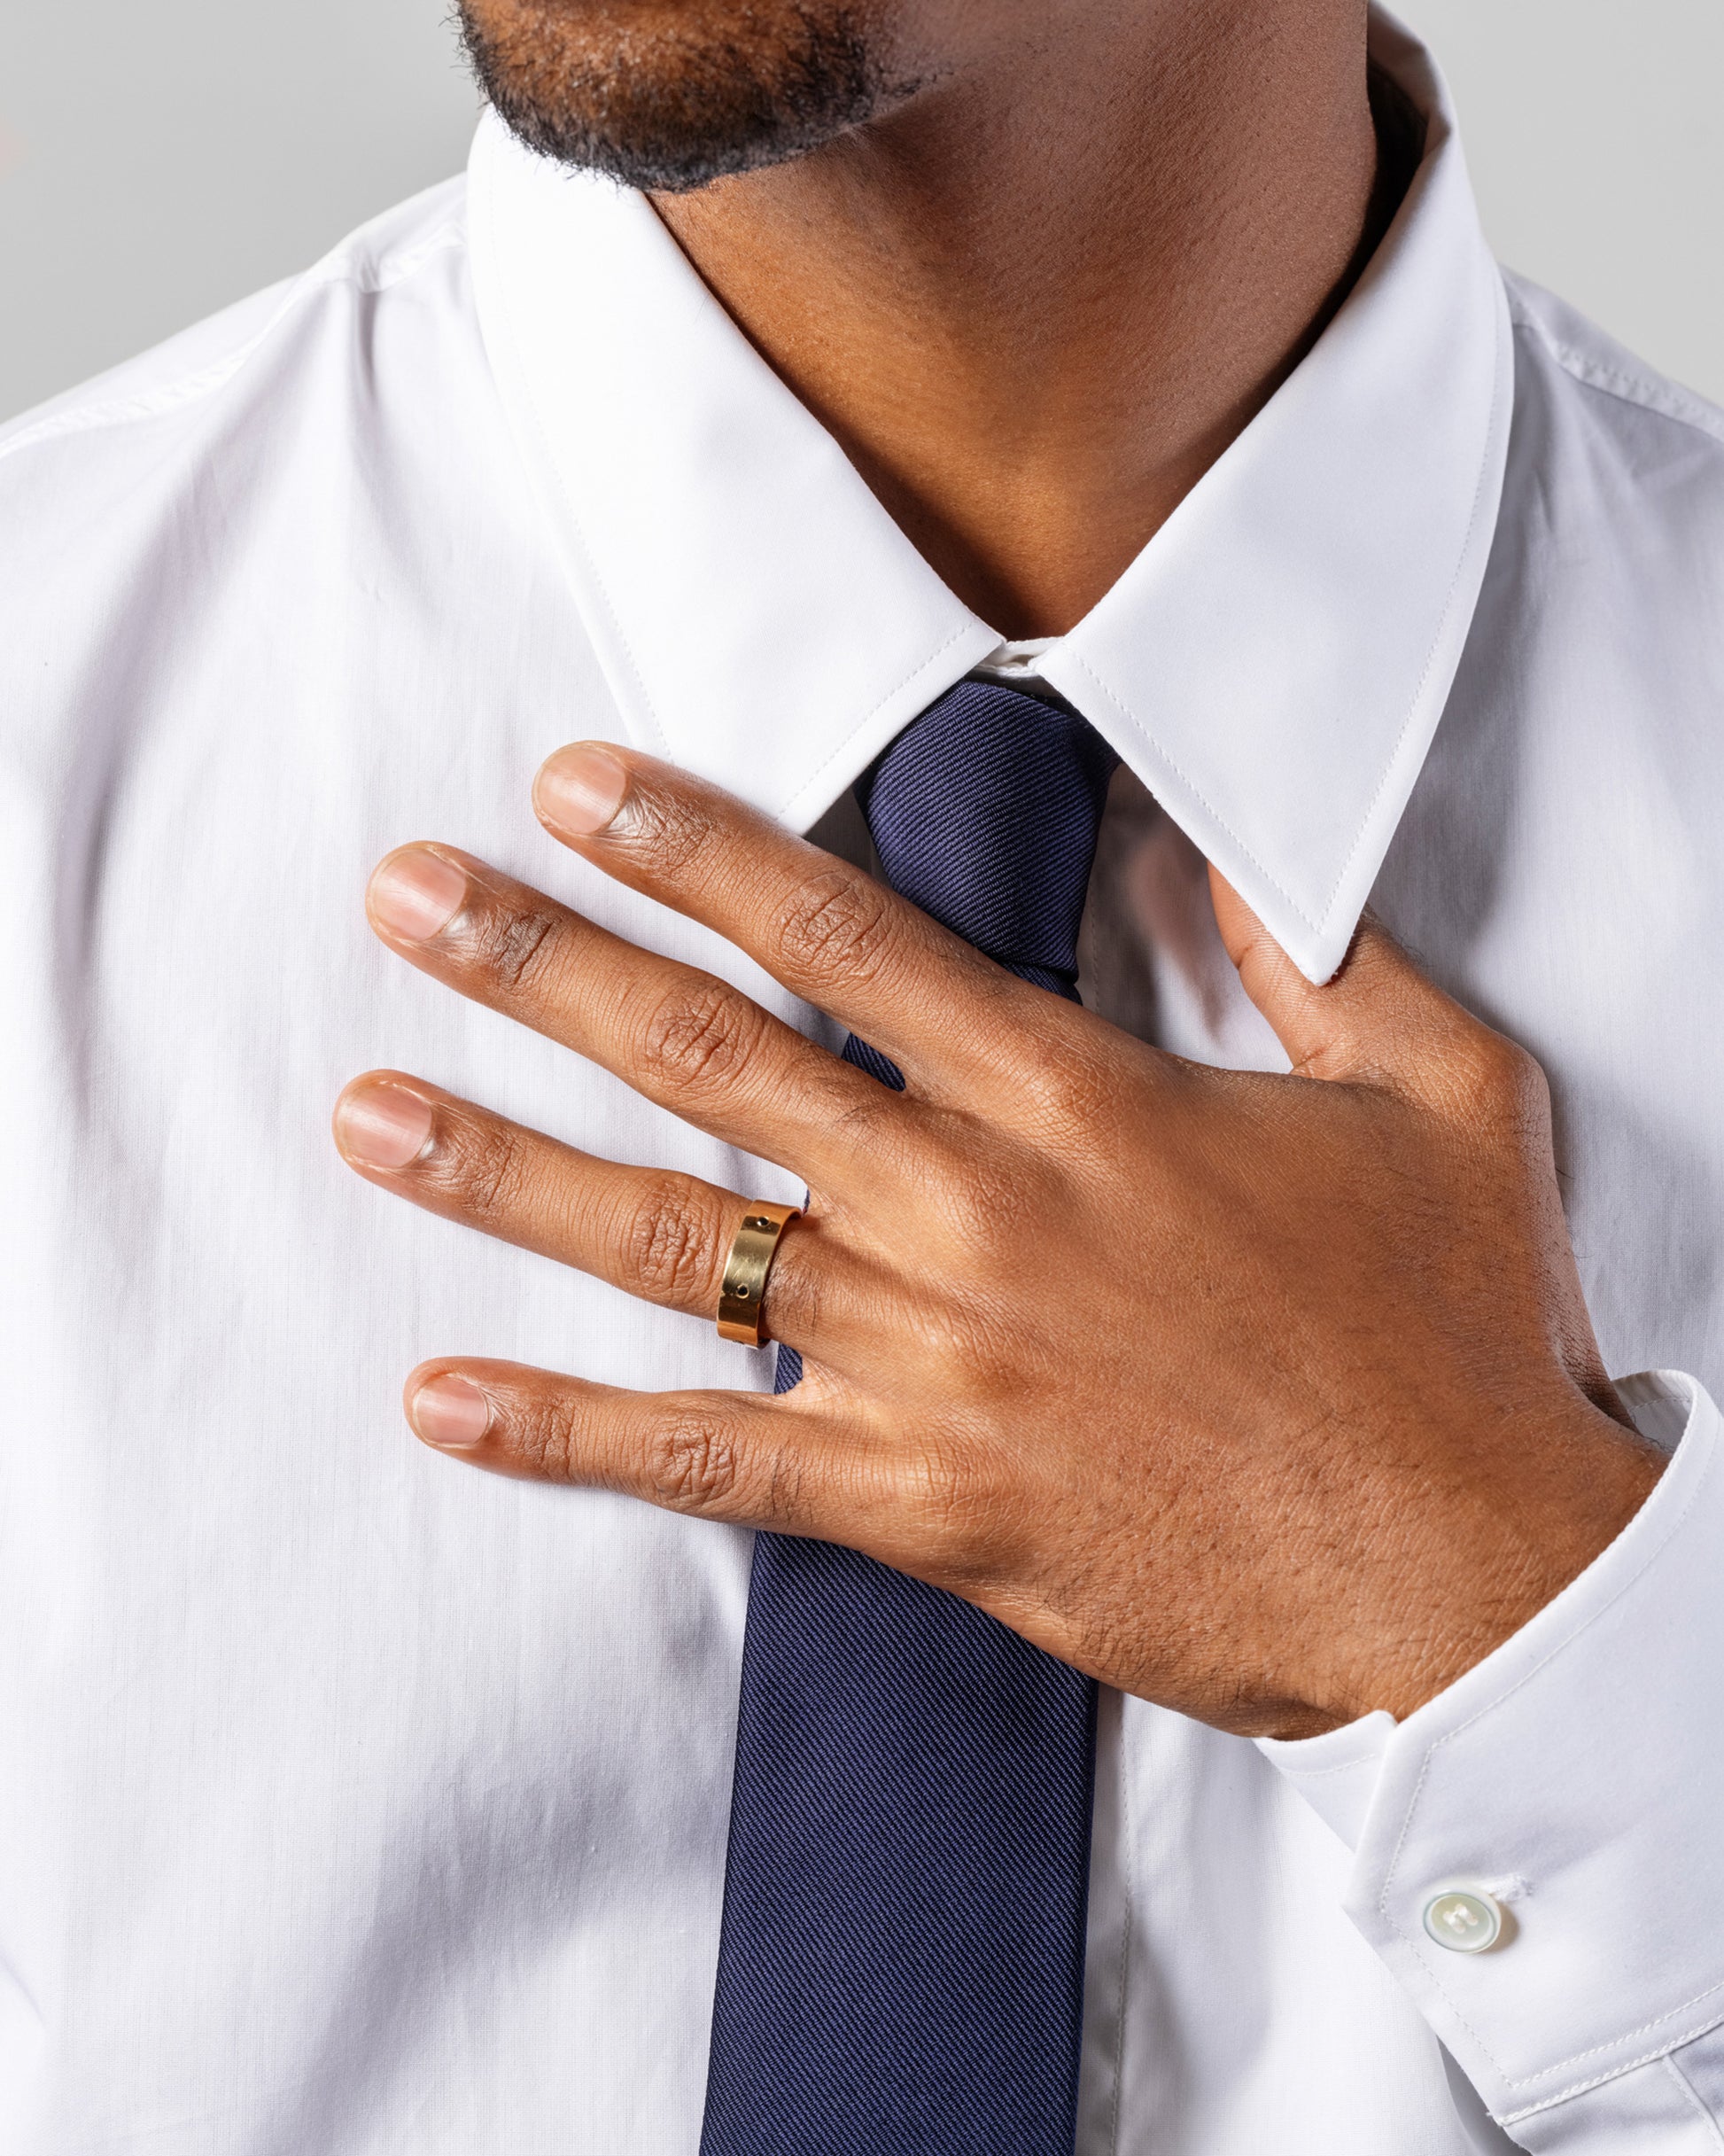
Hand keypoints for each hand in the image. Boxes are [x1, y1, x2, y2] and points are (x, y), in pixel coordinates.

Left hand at [333, 744, 1661, 1739]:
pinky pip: (713, 1465)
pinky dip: (571, 1436)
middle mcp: (977, 1213)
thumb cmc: (1449, 1332)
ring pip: (683, 1246)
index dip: (697, 849)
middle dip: (545, 966)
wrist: (1469, 1574)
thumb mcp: (1438, 1094)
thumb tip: (1221, 852)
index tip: (576, 788)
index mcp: (1081, 1101)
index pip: (848, 937)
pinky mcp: (922, 1503)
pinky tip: (444, 1404)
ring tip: (368, 1112)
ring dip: (508, 1173)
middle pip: (718, 1062)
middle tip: (406, 897)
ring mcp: (935, 1362)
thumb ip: (1318, 959)